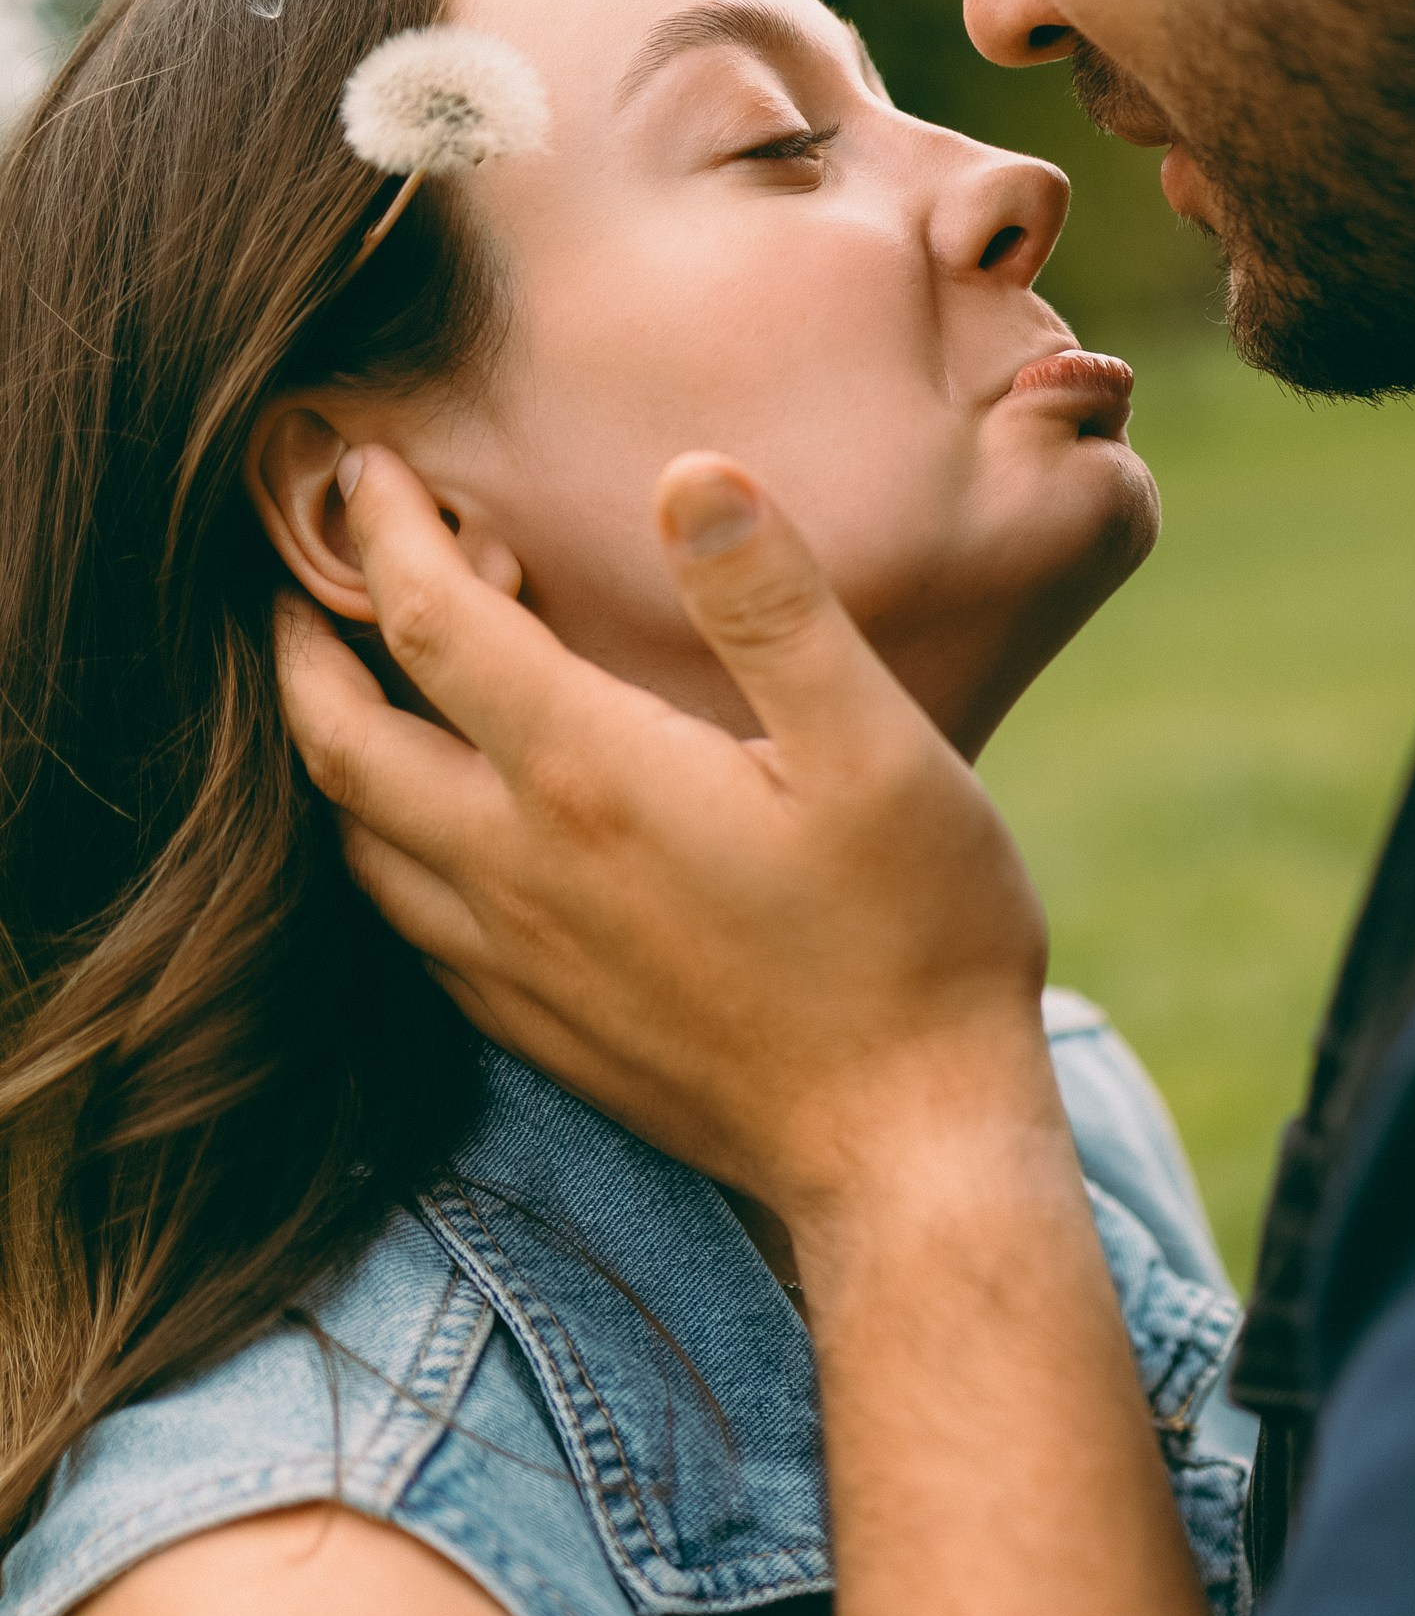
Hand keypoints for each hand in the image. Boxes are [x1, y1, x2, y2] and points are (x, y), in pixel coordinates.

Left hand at [277, 445, 1055, 1225]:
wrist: (906, 1148)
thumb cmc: (915, 936)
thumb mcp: (878, 747)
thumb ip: (774, 605)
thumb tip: (692, 475)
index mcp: (590, 777)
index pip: (431, 624)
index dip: (382, 533)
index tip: (365, 467)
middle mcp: (520, 869)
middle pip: (341, 741)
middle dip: (300, 644)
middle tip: (298, 577)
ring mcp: (517, 962)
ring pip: (359, 840)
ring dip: (331, 749)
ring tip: (352, 687)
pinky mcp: (538, 1028)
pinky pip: (410, 925)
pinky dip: (383, 848)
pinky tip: (431, 830)